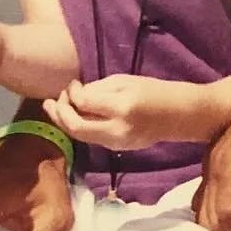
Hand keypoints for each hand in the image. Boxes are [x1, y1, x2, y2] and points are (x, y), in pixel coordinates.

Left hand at [43, 75, 174, 151]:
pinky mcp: (116, 149)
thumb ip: (98, 89)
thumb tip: (76, 97)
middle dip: (58, 113)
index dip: (72, 93)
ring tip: (53, 108)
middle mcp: (116, 130)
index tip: (73, 84)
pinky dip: (78, 127)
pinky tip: (73, 116)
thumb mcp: (124, 81)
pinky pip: (90, 139)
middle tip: (52, 100)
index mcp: (121, 108)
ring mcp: (116, 144)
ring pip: (79, 136)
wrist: (177, 116)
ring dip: (64, 122)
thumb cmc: (152, 91)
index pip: (83, 103)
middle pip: (75, 128)